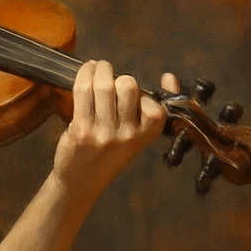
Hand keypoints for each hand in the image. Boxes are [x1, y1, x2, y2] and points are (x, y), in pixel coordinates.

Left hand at [52, 61, 179, 203]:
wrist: (80, 181)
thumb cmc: (109, 155)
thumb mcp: (136, 137)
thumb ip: (153, 110)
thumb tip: (170, 78)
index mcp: (146, 136)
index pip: (156, 108)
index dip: (145, 95)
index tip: (137, 94)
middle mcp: (127, 135)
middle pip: (128, 86)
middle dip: (118, 77)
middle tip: (109, 77)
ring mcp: (103, 133)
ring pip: (104, 85)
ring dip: (99, 69)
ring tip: (96, 68)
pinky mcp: (81, 129)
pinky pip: (83, 91)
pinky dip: (84, 74)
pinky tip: (86, 71)